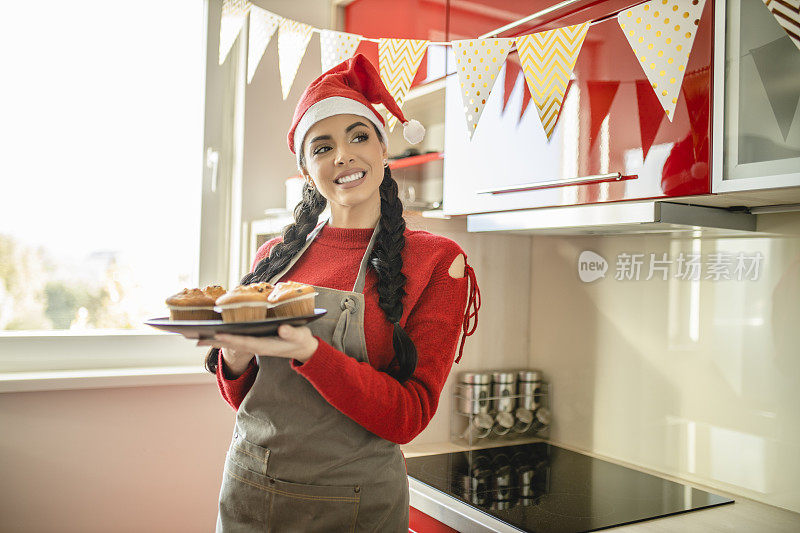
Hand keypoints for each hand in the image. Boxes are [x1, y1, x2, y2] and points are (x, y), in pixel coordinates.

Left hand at [197, 324, 318, 364]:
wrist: (303, 348)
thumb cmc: (301, 340)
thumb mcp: (299, 336)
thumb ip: (291, 333)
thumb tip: (282, 329)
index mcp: (265, 345)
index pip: (245, 342)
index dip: (231, 338)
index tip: (217, 334)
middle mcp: (257, 346)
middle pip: (233, 344)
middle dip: (215, 341)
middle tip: (196, 339)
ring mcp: (255, 344)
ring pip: (232, 342)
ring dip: (216, 340)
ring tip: (199, 337)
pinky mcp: (255, 340)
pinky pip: (237, 338)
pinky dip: (225, 335)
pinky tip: (216, 331)